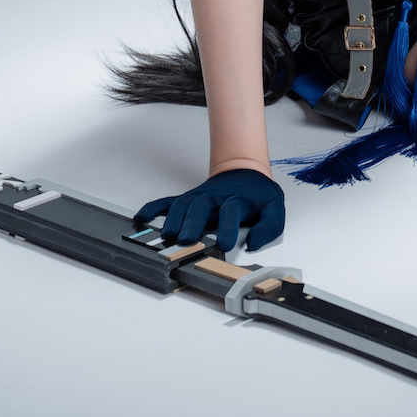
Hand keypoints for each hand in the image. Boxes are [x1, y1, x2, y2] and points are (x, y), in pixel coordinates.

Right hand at [133, 168, 285, 252]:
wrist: (244, 172)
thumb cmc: (258, 195)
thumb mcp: (275, 207)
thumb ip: (270, 226)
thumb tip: (254, 243)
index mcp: (236, 201)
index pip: (231, 212)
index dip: (228, 228)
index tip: (226, 244)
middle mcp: (214, 199)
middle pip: (201, 208)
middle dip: (193, 223)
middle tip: (188, 239)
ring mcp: (198, 198)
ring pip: (182, 206)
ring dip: (173, 220)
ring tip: (167, 236)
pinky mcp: (187, 199)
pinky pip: (167, 202)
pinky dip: (153, 208)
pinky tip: (141, 217)